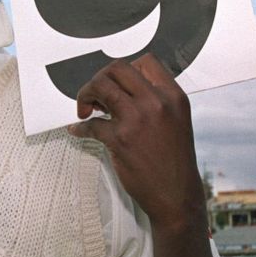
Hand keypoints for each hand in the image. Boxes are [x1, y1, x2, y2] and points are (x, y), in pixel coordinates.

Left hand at [68, 54, 205, 230]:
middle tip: (95, 96)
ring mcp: (137, 119)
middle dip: (100, 78)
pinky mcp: (119, 139)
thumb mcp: (176, 119)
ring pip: (100, 86)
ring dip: (85, 95)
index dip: (125, 70)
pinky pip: (90, 124)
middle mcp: (156, 103)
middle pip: (117, 68)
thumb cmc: (174, 159)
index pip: (145, 62)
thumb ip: (155, 99)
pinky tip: (79, 131)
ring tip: (86, 110)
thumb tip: (121, 87)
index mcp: (173, 96)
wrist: (176, 194)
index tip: (117, 84)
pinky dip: (80, 128)